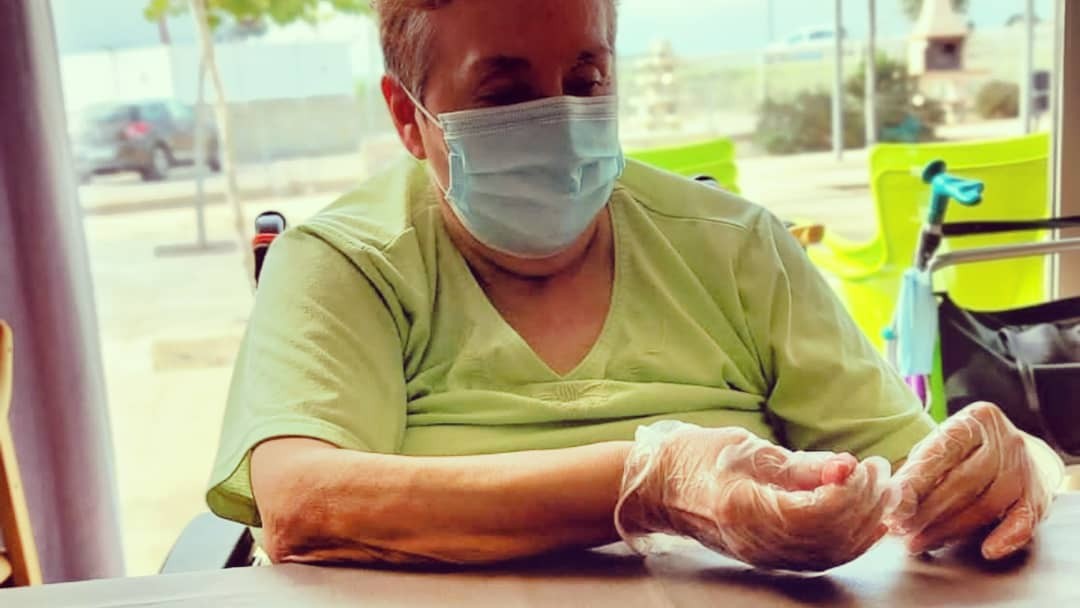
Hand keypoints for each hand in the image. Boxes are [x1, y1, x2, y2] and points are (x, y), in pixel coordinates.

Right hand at [614, 421, 895, 571]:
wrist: (658, 488)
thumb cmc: (694, 459)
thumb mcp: (745, 449)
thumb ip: (799, 464)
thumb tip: (846, 468)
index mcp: (745, 508)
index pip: (816, 513)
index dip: (852, 492)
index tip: (867, 464)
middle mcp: (757, 540)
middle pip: (830, 536)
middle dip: (867, 505)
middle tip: (883, 472)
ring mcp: (763, 554)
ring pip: (831, 553)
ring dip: (865, 524)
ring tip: (882, 492)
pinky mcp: (769, 556)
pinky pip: (820, 558)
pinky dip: (850, 541)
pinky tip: (866, 520)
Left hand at [886, 402, 1061, 559]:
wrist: (1014, 453)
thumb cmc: (963, 452)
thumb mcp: (941, 446)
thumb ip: (917, 468)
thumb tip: (891, 499)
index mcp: (974, 421)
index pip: (941, 452)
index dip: (915, 482)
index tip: (895, 506)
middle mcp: (1005, 441)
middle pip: (962, 482)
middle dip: (927, 512)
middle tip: (902, 531)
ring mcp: (1024, 469)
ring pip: (986, 505)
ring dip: (949, 529)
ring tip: (920, 542)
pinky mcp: (1038, 496)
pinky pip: (1022, 521)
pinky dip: (1004, 538)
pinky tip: (986, 550)